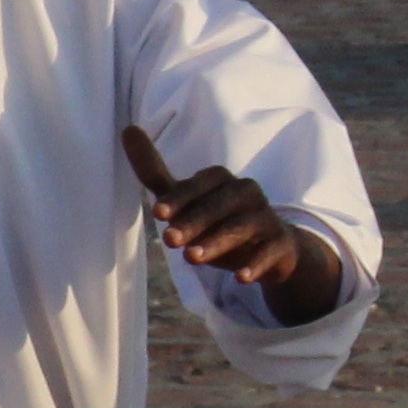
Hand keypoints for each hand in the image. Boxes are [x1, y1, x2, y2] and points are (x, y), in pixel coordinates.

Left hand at [123, 126, 347, 321]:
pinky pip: (269, 253)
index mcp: (222, 180)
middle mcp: (246, 192)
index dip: (180, 198)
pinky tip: (240, 278)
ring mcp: (266, 218)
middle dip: (193, 222)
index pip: (200, 184)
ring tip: (191, 259)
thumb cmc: (217, 219)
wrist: (270, 248)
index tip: (158, 214)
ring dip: (216, 243)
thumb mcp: (185, 199)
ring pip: (241, 228)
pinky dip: (255, 265)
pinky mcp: (280, 244)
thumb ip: (155, 172)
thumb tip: (127, 129)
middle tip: (169, 240)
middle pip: (219, 205)